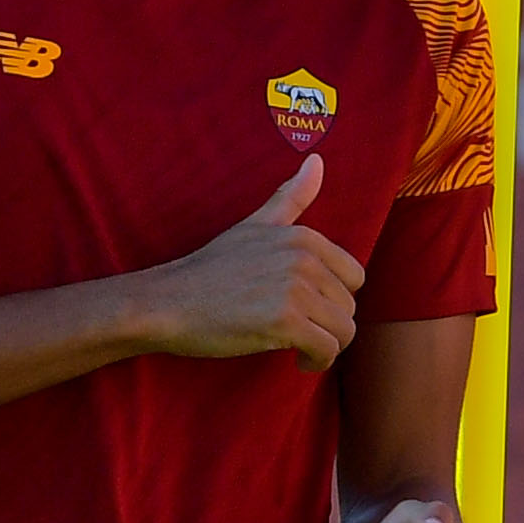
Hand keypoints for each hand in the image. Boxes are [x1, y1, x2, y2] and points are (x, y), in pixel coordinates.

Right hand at [144, 157, 365, 370]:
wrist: (169, 302)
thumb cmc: (211, 269)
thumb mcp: (254, 225)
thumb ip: (290, 198)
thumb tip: (318, 160)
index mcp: (303, 237)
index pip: (354, 277)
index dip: (334, 299)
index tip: (309, 310)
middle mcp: (303, 258)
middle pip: (349, 307)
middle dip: (329, 325)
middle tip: (301, 333)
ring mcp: (294, 289)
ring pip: (344, 331)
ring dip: (327, 348)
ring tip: (300, 349)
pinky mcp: (284, 321)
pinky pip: (326, 350)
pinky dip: (316, 361)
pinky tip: (297, 361)